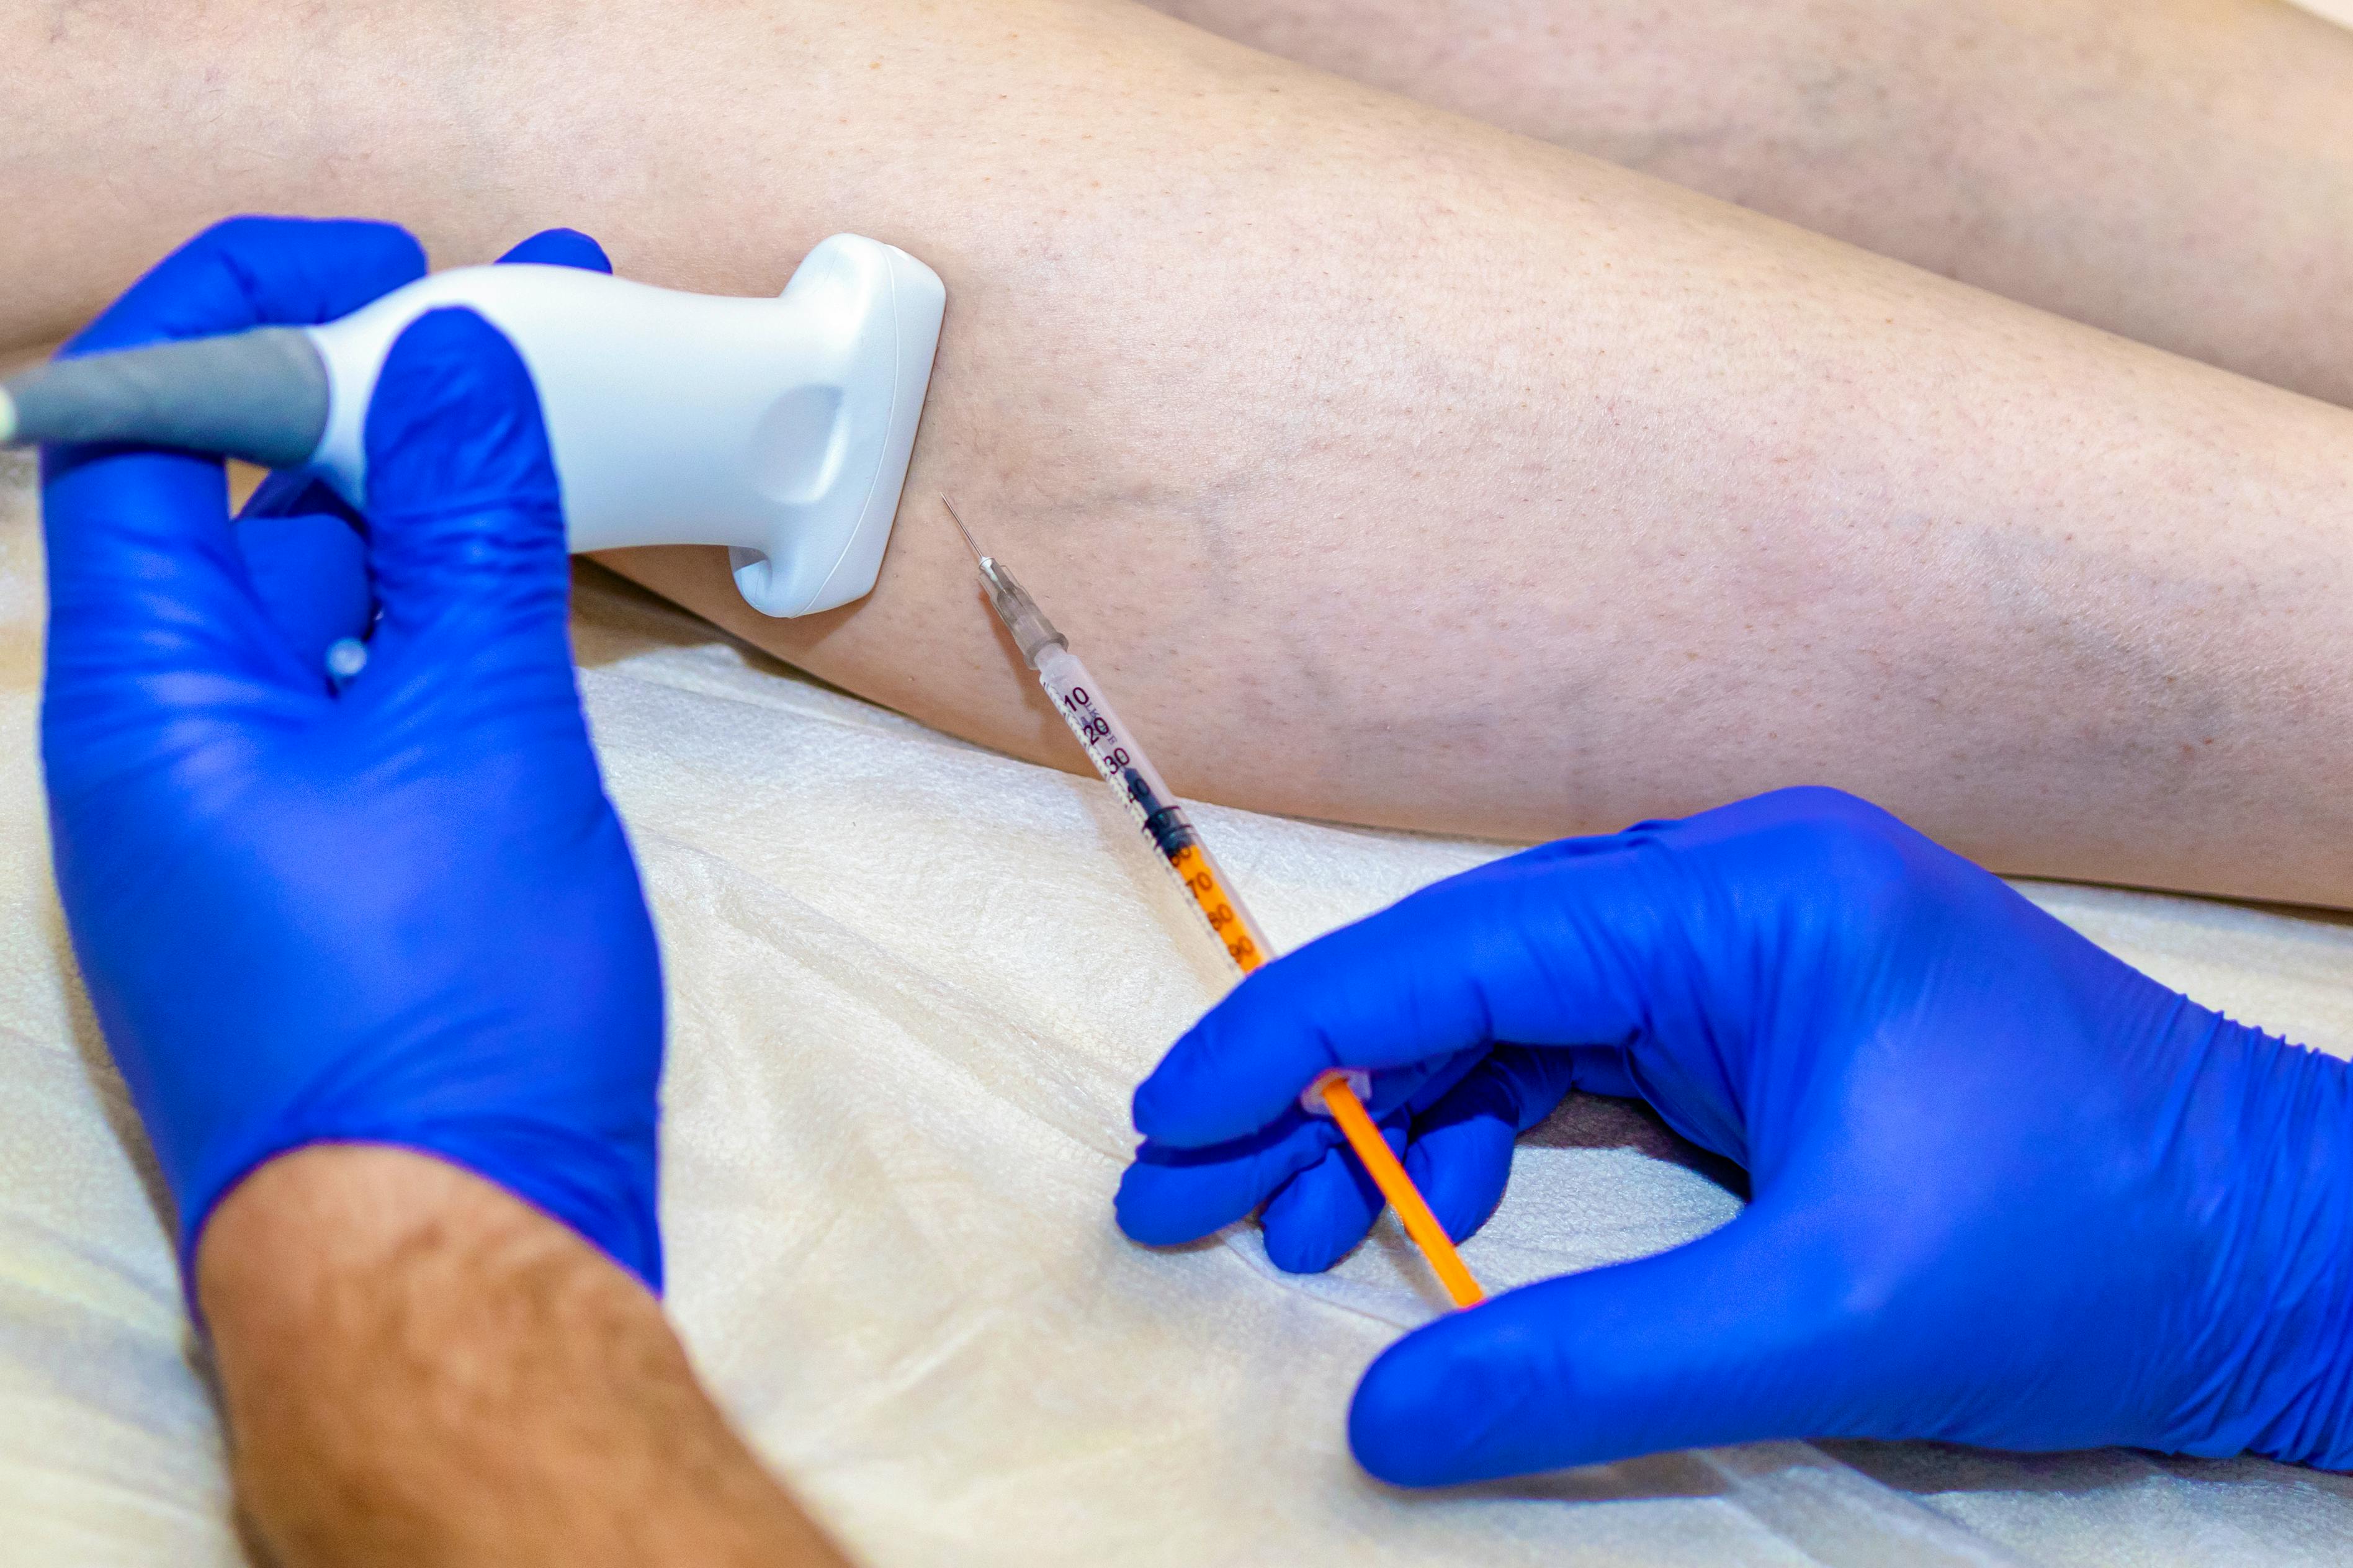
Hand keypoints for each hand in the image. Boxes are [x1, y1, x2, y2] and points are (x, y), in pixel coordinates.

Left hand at [42, 217, 665, 1289]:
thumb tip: (456, 366)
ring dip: (418, 505)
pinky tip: (529, 581)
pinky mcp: (326, 866)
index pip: (145, 433)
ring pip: (316, 603)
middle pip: (233, 508)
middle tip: (510, 327)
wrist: (461, 1250)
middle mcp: (164, 745)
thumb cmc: (442, 1021)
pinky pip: (365, 692)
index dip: (251, 315)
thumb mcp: (483, 739)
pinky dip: (439, 615)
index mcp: (143, 698)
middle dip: (365, 396)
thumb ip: (471, 537)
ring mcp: (245, 812)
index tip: (389, 274)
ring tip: (544, 429)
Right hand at [1116, 788, 2352, 1481]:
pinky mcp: (1758, 1032)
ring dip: (1384, 1123)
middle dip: (1313, 1087)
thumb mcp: (1820, 1321)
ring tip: (1274, 1230)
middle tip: (1174, 1193)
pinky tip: (1417, 1218)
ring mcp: (1744, 961)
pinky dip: (1480, 1142)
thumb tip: (1377, 1418)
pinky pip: (1576, 1069)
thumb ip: (1582, 1366)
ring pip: (1504, 1025)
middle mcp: (1731, 897)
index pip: (1467, 949)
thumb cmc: (2094, 1252)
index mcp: (1748, 898)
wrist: (2287, 1261)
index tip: (1174, 1115)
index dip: (1299, 1031)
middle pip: (1463, 977)